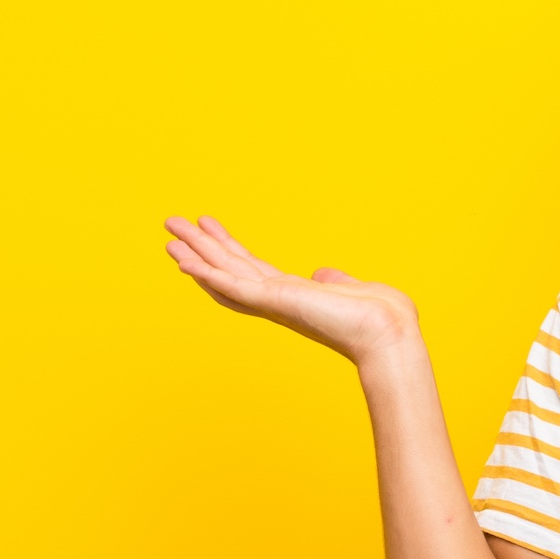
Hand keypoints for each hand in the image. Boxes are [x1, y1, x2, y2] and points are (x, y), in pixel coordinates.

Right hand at [163, 215, 419, 365]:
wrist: (389, 334)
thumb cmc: (383, 319)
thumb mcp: (354, 289)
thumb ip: (334, 282)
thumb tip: (323, 275)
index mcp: (294, 296)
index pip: (252, 270)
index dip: (228, 249)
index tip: (209, 228)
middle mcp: (278, 301)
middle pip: (229, 268)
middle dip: (201, 247)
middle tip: (173, 224)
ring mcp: (273, 302)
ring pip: (224, 274)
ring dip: (195, 255)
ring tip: (170, 234)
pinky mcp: (274, 302)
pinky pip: (233, 286)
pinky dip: (207, 274)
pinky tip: (184, 262)